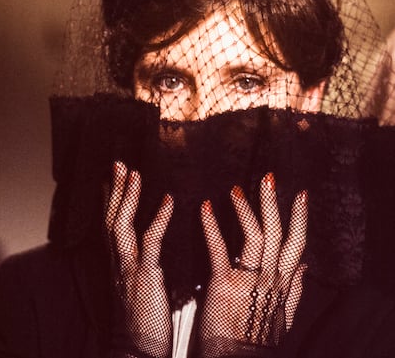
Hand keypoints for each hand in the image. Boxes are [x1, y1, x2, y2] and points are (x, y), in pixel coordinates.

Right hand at [105, 161, 173, 357]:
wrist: (137, 351)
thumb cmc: (143, 321)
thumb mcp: (138, 287)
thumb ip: (142, 264)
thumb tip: (149, 249)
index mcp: (120, 264)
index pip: (110, 225)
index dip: (109, 201)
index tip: (110, 179)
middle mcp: (119, 262)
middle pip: (111, 218)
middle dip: (114, 189)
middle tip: (119, 164)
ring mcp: (130, 269)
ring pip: (122, 224)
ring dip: (127, 196)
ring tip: (134, 172)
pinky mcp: (145, 278)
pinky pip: (150, 243)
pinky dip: (158, 219)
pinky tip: (169, 200)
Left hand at [200, 173, 307, 353]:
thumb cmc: (257, 336)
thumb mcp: (284, 314)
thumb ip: (295, 288)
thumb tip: (307, 266)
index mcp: (281, 281)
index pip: (297, 244)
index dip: (300, 218)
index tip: (302, 195)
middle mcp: (268, 277)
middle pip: (276, 233)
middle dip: (273, 203)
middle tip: (268, 177)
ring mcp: (246, 280)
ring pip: (254, 237)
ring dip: (246, 209)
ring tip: (236, 188)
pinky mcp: (222, 284)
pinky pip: (219, 249)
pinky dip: (213, 226)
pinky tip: (206, 207)